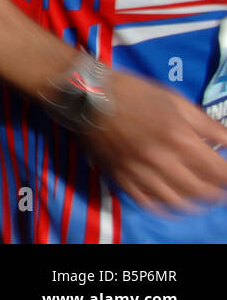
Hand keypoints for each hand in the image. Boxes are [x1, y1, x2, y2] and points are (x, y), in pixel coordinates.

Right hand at [77, 70, 226, 213]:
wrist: (87, 94)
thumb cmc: (133, 92)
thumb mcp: (175, 100)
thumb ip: (206, 124)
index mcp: (180, 137)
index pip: (220, 172)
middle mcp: (162, 160)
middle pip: (202, 192)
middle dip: (217, 193)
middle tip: (219, 188)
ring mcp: (140, 172)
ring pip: (177, 202)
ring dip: (194, 203)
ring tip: (199, 197)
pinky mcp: (121, 177)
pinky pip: (148, 203)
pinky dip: (165, 207)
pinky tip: (171, 201)